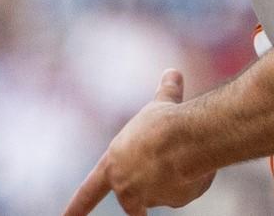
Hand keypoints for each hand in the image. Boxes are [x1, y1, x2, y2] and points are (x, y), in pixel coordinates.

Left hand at [62, 69, 215, 215]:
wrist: (183, 138)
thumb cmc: (166, 120)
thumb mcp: (162, 102)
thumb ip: (166, 91)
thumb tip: (173, 72)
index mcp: (112, 163)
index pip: (89, 191)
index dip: (77, 206)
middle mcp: (124, 185)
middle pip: (140, 187)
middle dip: (153, 176)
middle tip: (169, 153)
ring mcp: (147, 197)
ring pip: (166, 189)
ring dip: (176, 175)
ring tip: (184, 152)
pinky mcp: (172, 201)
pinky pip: (184, 191)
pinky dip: (192, 180)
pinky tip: (197, 163)